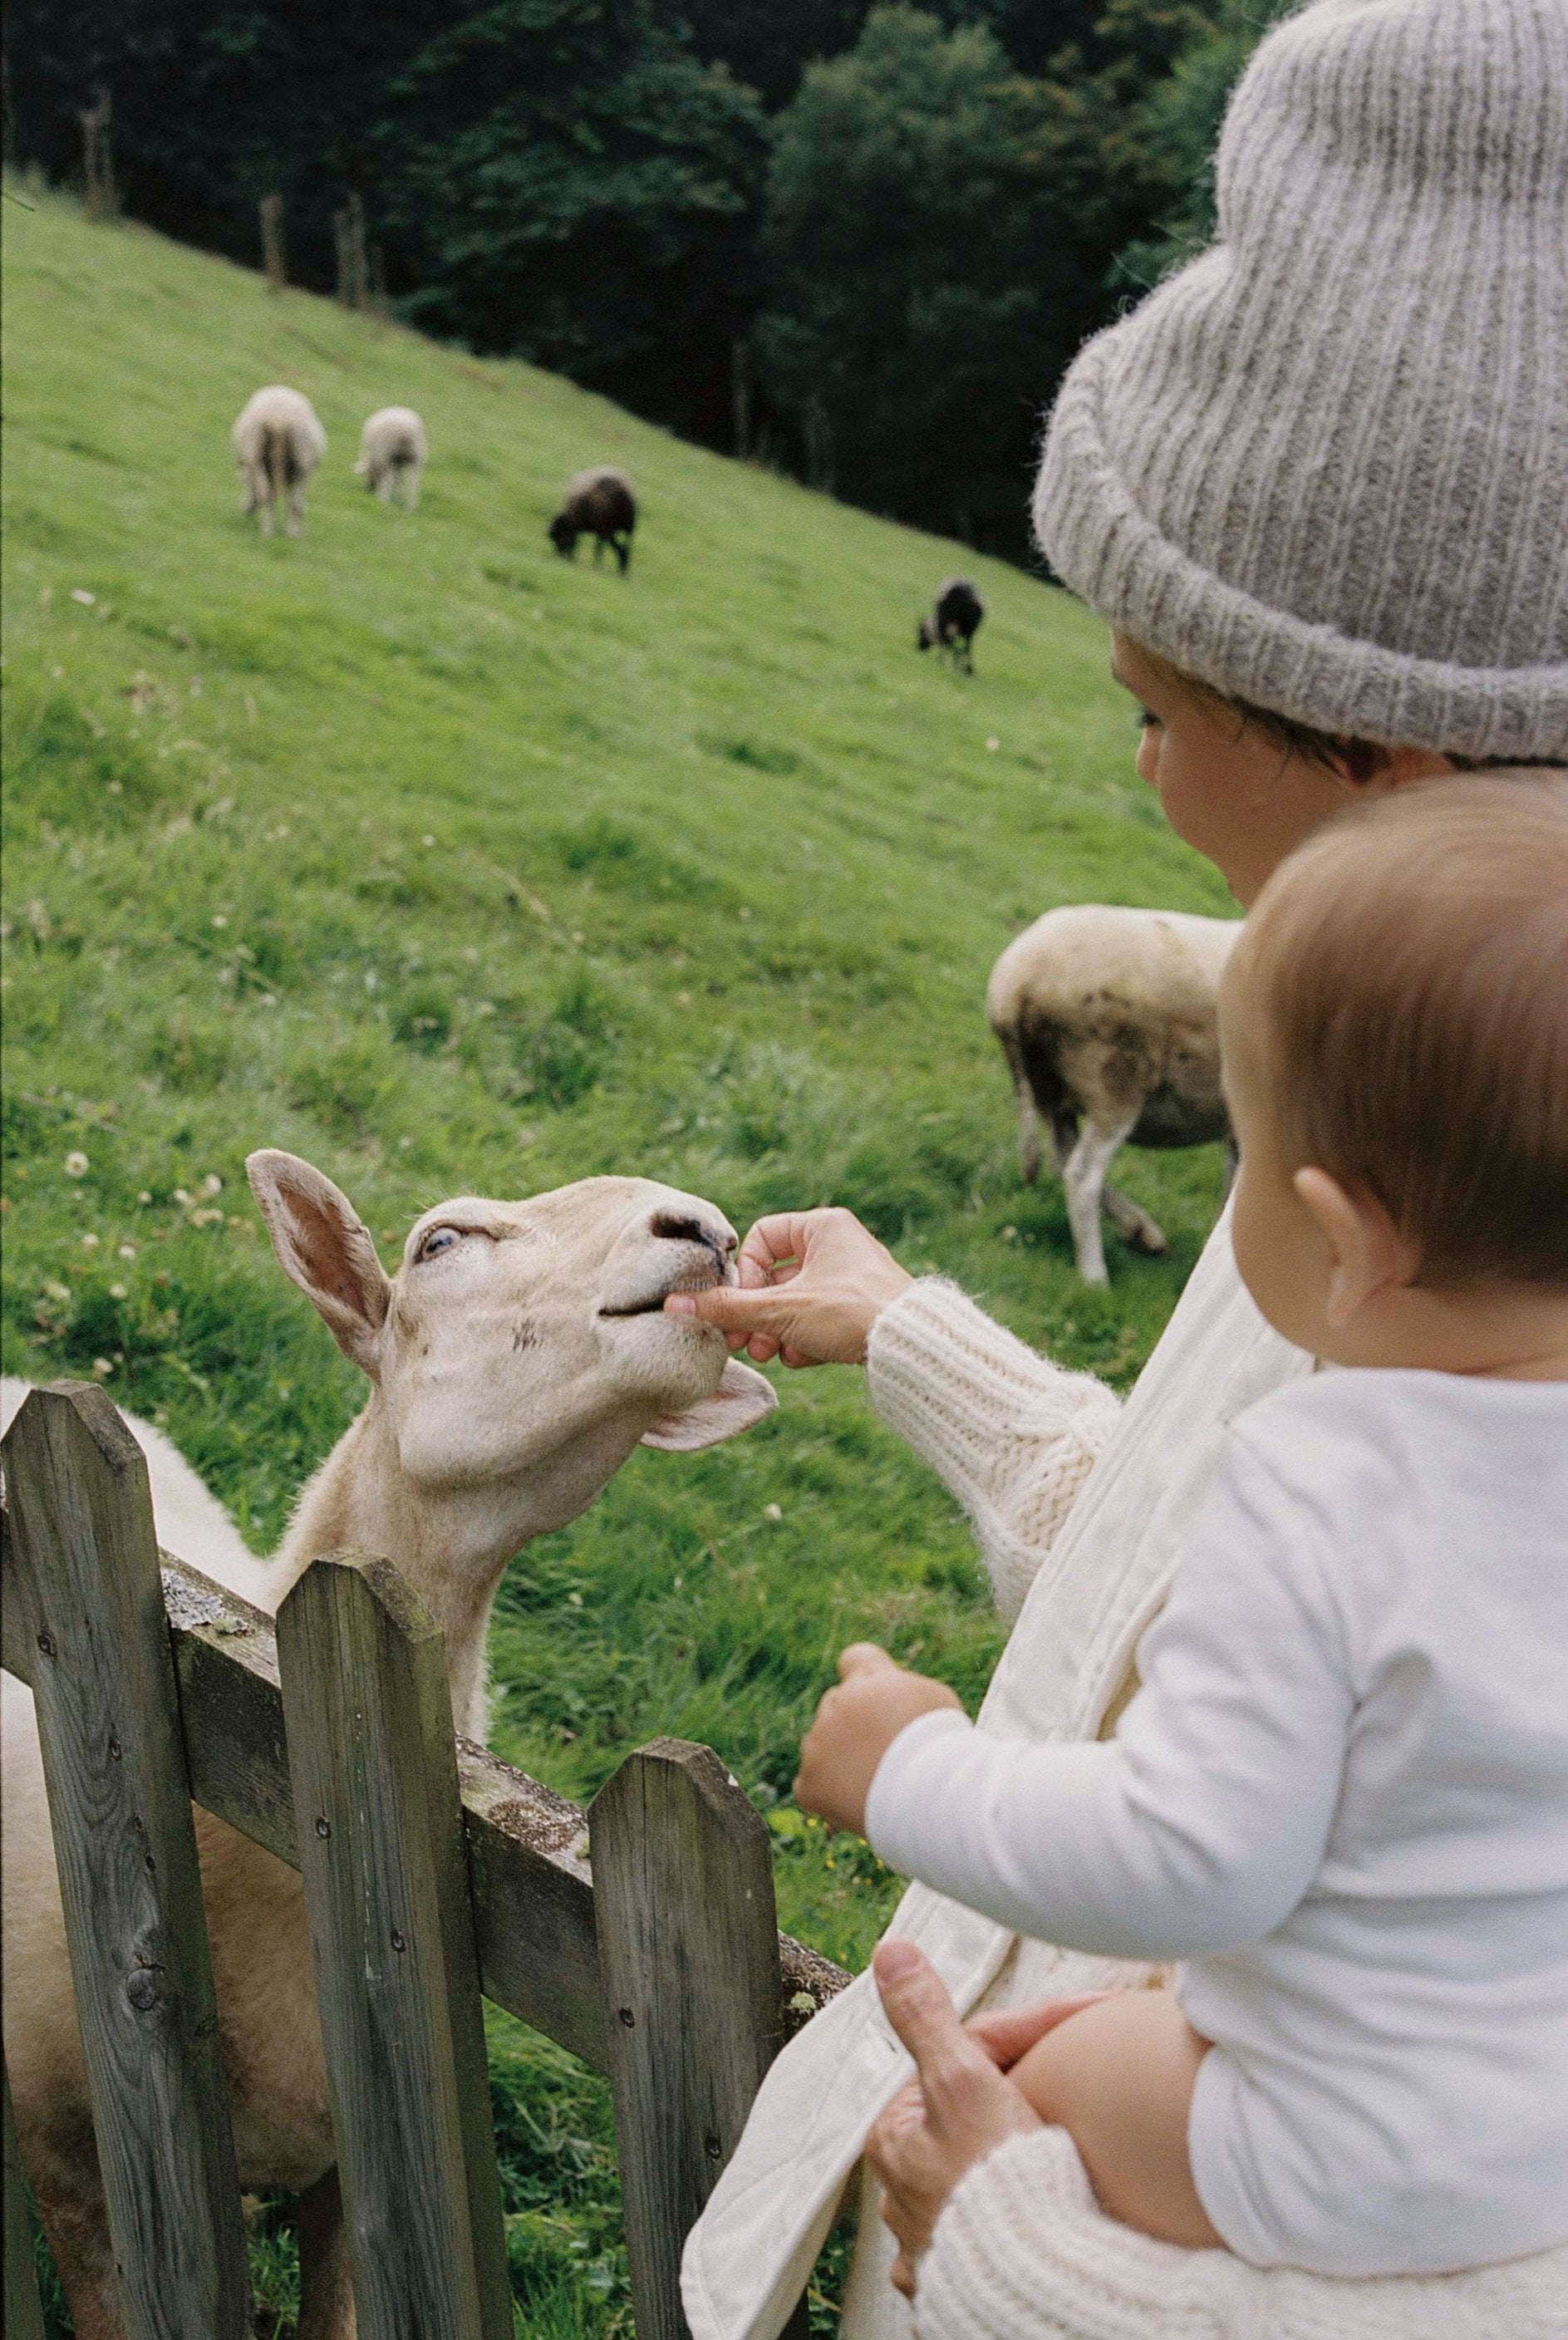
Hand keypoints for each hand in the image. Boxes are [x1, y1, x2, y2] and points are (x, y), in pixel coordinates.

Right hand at [662, 1206, 911, 1365]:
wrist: (912, 1348)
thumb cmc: (851, 1312)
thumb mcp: (782, 1310)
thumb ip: (727, 1308)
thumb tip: (673, 1303)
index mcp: (823, 1226)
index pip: (762, 1238)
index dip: (746, 1275)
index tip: (744, 1304)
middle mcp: (837, 1246)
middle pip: (775, 1278)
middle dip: (756, 1314)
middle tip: (743, 1342)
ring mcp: (849, 1279)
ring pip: (793, 1303)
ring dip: (776, 1332)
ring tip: (772, 1353)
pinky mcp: (857, 1310)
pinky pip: (816, 1320)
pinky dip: (804, 1340)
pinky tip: (804, 1358)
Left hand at [794, 1646, 963, 1835]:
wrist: (929, 1796)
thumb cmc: (941, 1748)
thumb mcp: (935, 1702)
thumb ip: (902, 1691)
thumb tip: (889, 1698)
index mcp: (868, 1677)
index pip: (854, 1659)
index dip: (863, 1678)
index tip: (873, 1697)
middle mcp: (837, 1703)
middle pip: (836, 1703)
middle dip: (852, 1722)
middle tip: (883, 1751)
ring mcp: (818, 1742)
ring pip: (820, 1744)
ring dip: (840, 1758)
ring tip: (876, 1780)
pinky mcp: (809, 1781)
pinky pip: (812, 1783)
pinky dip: (830, 1794)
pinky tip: (859, 1801)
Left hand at [866, 1941, 1048, 2297]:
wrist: (1032, 2285)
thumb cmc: (994, 2190)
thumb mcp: (960, 2082)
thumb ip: (926, 2016)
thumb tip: (891, 1954)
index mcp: (896, 2136)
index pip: (966, 2055)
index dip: (1031, 2030)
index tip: (1087, 2017)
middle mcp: (905, 2190)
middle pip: (969, 2110)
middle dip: (1021, 2085)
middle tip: (1079, 2071)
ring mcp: (934, 2237)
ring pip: (977, 2167)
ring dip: (1017, 2146)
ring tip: (1062, 2137)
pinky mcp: (967, 2274)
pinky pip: (987, 2227)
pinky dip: (1011, 2207)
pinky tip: (1032, 2204)